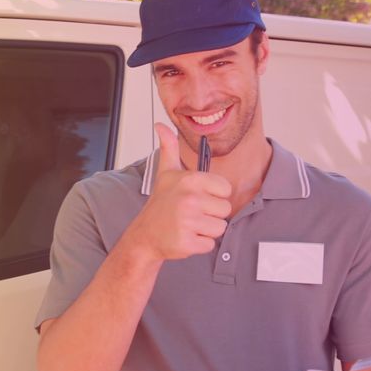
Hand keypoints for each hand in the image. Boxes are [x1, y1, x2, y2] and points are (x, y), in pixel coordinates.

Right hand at [128, 124, 231, 260]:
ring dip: (206, 230)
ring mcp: (188, 222)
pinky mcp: (187, 242)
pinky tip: (185, 236)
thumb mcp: (166, 173)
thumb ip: (169, 148)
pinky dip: (200, 244)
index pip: (225, 189)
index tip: (198, 197)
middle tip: (191, 213)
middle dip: (211, 214)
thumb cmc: (161, 204)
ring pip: (220, 228)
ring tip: (189, 224)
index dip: (214, 195)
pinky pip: (210, 244)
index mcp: (190, 180)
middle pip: (225, 210)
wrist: (145, 234)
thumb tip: (160, 125)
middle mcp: (190, 199)